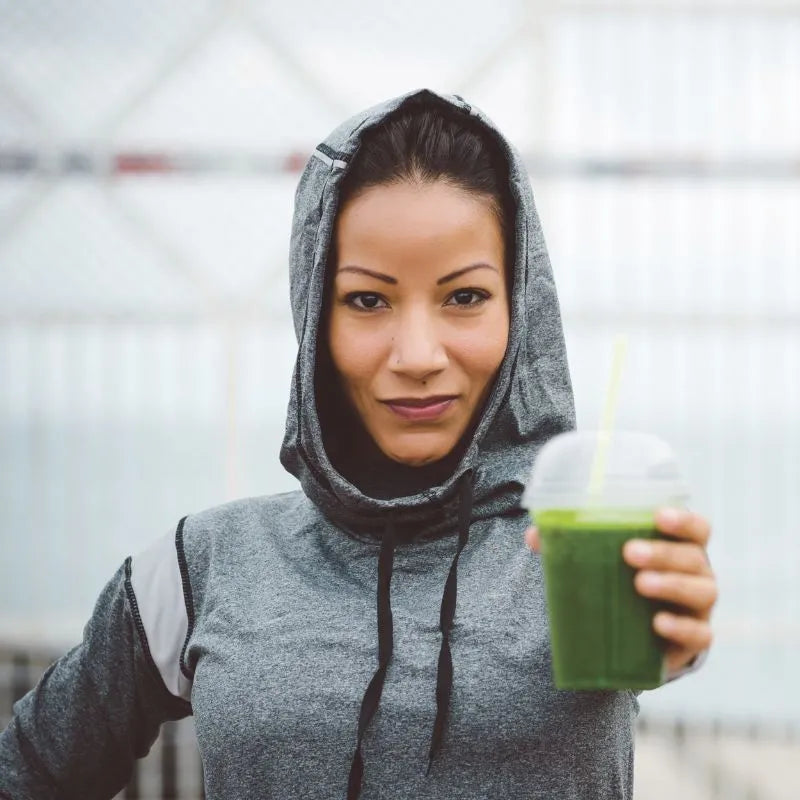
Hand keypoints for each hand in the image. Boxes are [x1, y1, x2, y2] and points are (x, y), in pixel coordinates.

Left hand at [525, 508, 716, 676]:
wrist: (636, 635)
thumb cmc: (623, 582)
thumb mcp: (601, 561)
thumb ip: (572, 545)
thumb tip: (534, 535)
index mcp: (680, 546)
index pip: (696, 527)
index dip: (683, 520)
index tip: (658, 516)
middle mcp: (697, 573)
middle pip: (693, 557)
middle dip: (662, 553)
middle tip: (629, 552)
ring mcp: (699, 607)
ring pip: (701, 592)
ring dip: (672, 585)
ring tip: (639, 584)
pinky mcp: (695, 639)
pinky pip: (700, 634)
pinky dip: (681, 627)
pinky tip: (658, 623)